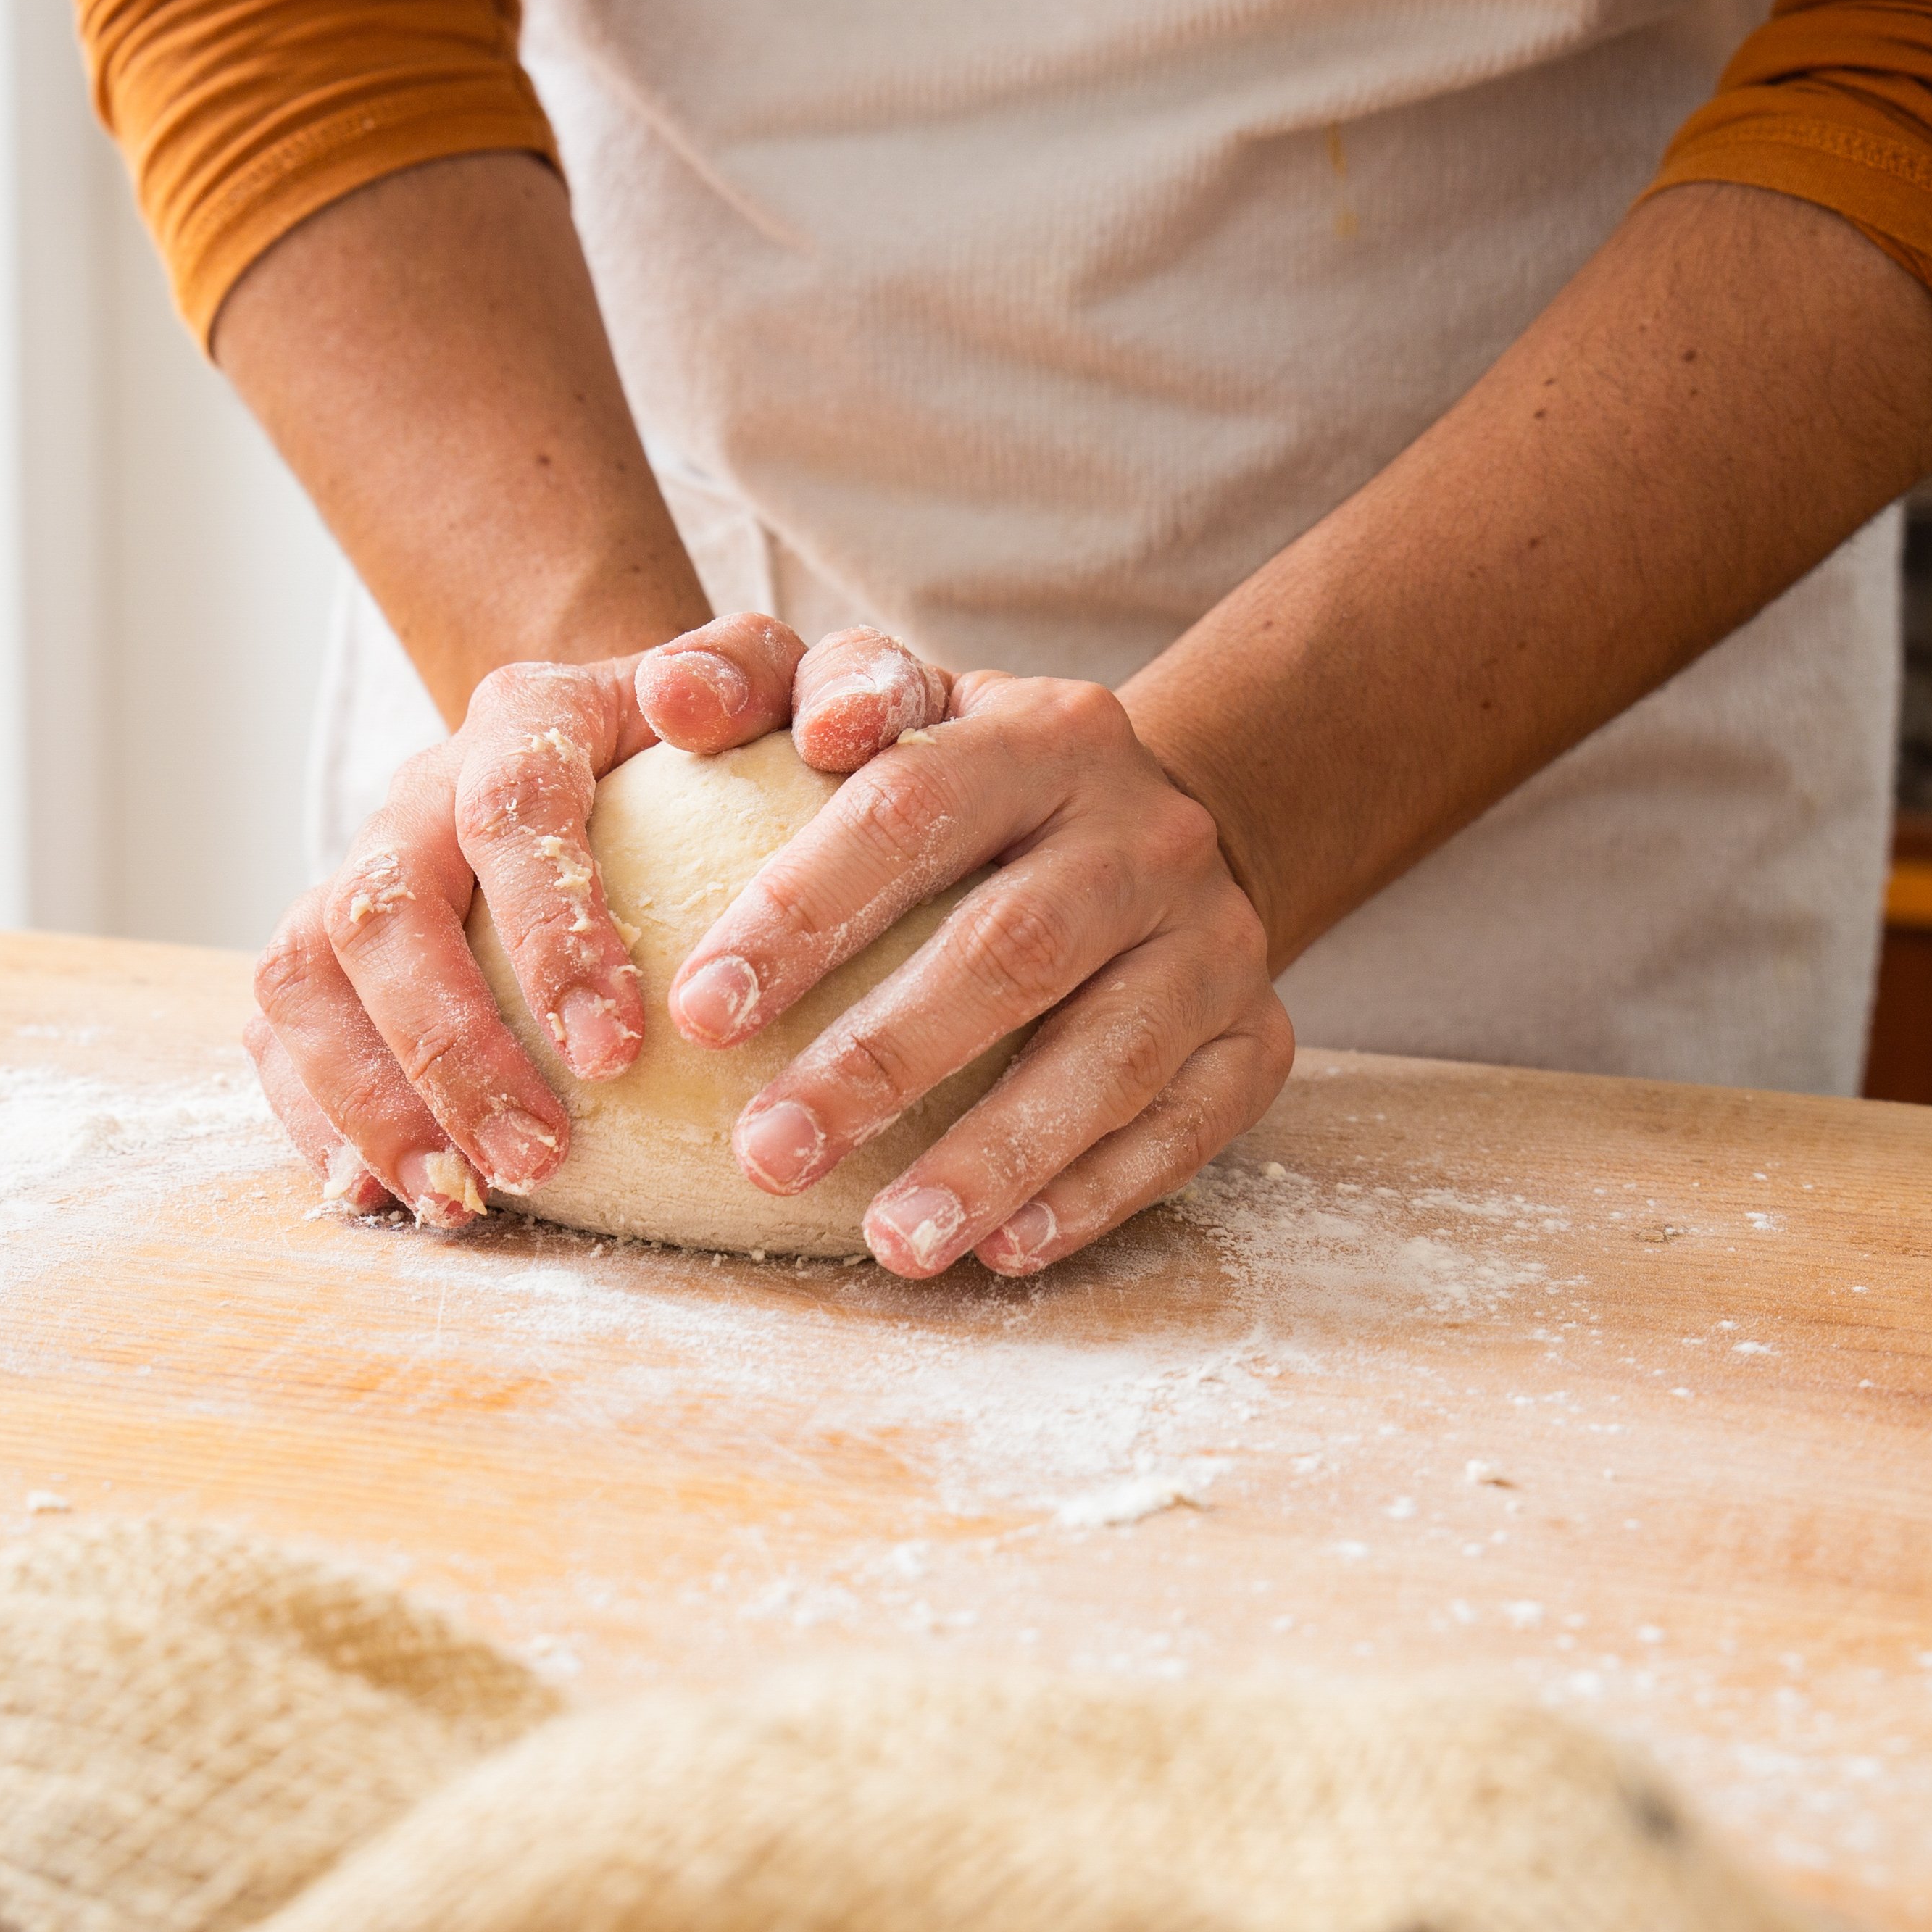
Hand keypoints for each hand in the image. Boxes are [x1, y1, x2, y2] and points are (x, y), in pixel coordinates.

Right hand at [242, 612, 808, 1226]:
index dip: (547, 931)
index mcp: (524, 720)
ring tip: (462, 1201)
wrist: (628, 756)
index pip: (509, 811)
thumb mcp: (777, 691)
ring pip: (305, 976)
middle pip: (381, 909)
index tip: (615, 1051)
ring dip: (372, 1100)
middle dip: (449, 1047)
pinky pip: (283, 1032)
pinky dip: (318, 1119)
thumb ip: (775, 675)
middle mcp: (418, 791)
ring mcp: (356, 871)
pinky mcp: (328, 953)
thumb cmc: (726, 743)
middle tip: (540, 1159)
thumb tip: (687, 699)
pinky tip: (386, 1200)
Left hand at [648, 632, 1295, 1281]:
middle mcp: (1144, 832)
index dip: (804, 913)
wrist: (1159, 828)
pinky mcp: (1257, 1038)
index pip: (910, 809)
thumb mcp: (877, 697)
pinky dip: (1096, 1194)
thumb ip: (768, 681)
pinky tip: (1003, 1250)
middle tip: (768, 1154)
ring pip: (1111, 1054)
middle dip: (884, 1060)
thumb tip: (674, 695)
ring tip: (890, 1242)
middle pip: (1012, 948)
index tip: (702, 1014)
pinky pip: (1186, 1127)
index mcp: (1040, 734)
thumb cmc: (964, 781)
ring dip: (995, 1158)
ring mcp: (1215, 938)